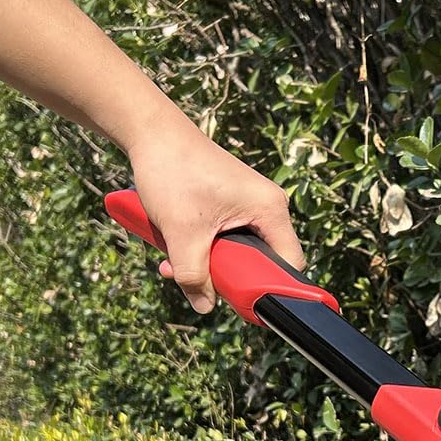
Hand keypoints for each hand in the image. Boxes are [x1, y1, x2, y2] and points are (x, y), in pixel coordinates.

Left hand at [126, 113, 304, 312]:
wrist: (151, 133)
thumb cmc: (173, 172)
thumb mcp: (182, 233)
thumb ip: (193, 275)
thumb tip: (204, 307)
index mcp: (270, 209)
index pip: (288, 263)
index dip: (269, 288)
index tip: (242, 303)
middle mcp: (266, 206)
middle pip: (260, 261)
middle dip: (227, 276)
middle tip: (199, 281)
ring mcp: (247, 204)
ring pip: (237, 251)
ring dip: (207, 263)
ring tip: (174, 263)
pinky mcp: (229, 203)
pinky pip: (223, 237)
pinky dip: (200, 246)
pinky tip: (173, 247)